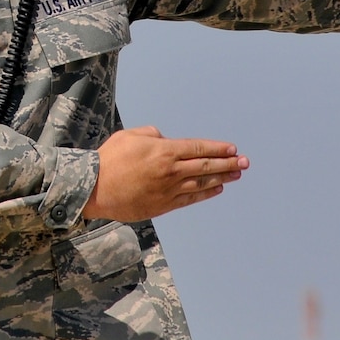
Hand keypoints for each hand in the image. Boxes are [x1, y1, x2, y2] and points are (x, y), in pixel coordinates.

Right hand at [82, 126, 247, 221]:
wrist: (94, 188)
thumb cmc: (109, 159)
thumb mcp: (130, 135)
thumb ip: (152, 135)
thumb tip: (165, 141)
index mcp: (164, 151)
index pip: (198, 148)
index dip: (217, 148)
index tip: (232, 148)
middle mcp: (171, 171)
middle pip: (206, 166)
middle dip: (228, 163)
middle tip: (245, 162)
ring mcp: (168, 190)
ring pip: (202, 182)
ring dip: (222, 178)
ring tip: (236, 174)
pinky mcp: (163, 205)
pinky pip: (190, 198)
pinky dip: (205, 193)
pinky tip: (217, 188)